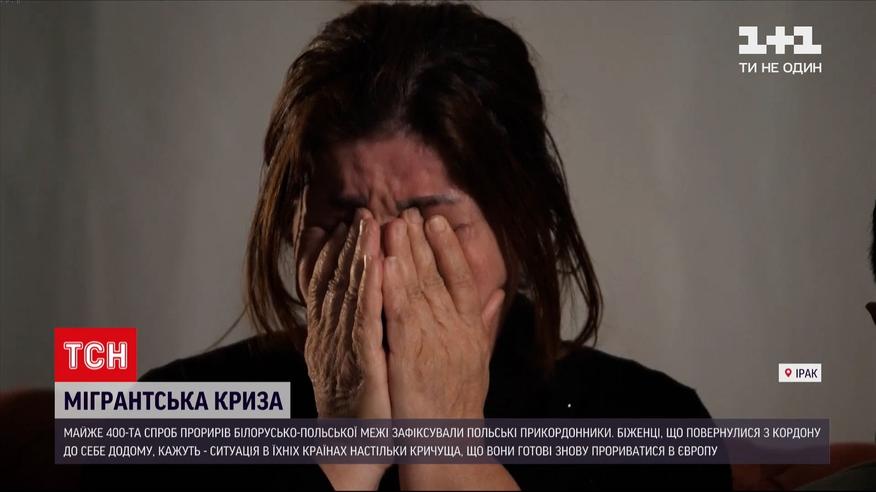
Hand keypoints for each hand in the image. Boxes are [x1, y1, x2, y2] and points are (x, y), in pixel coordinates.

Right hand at [302, 208, 389, 420]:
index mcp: (327, 336)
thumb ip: (358, 331)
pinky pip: (364, 319)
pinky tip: (377, 264)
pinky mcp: (360, 362)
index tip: (341, 220)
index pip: (325, 284)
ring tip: (365, 222)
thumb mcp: (353, 364)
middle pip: (334, 281)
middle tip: (359, 210)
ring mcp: (341, 348)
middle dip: (346, 242)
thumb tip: (364, 304)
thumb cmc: (360, 410)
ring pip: (346, 293)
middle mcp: (327, 337)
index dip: (331, 250)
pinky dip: (369, 288)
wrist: (351, 453)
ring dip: (356, 255)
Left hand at [382, 208, 504, 418]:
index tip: (437, 221)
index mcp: (470, 327)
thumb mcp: (480, 357)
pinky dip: (392, 287)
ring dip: (404, 254)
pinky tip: (382, 263)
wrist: (449, 440)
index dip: (449, 248)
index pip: (461, 278)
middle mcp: (455, 328)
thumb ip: (487, 322)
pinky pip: (399, 314)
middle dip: (421, 241)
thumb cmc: (460, 401)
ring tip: (393, 223)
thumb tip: (501, 293)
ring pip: (417, 288)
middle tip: (407, 210)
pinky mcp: (409, 354)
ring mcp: (433, 340)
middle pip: (436, 275)